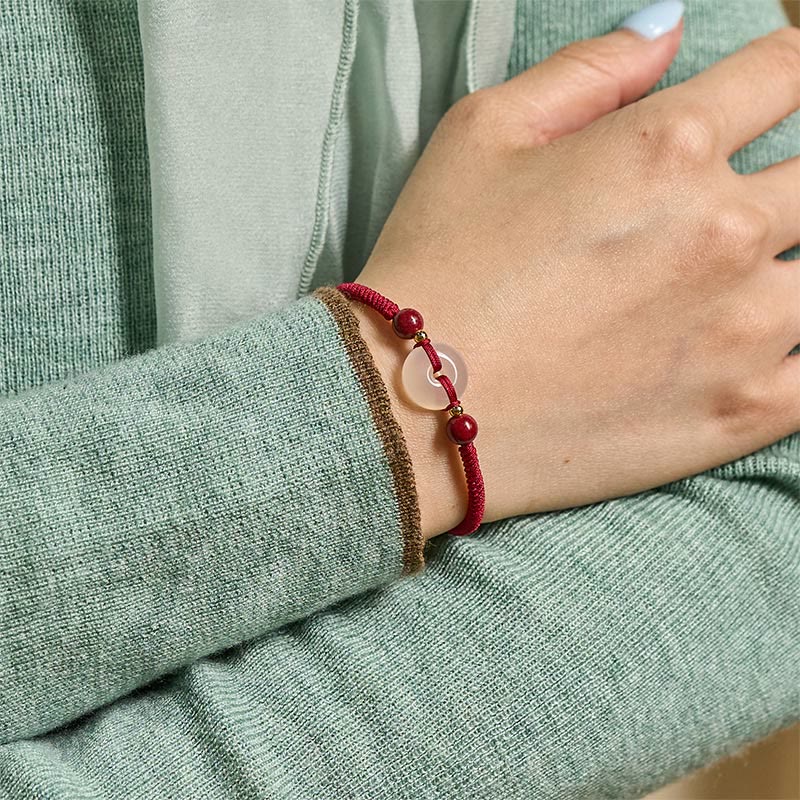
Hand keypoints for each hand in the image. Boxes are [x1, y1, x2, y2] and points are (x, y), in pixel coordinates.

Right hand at [353, 23, 799, 538]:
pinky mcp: (739, 412)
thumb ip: (588, 70)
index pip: (783, 72)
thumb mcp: (480, 134)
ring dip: (796, 260)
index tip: (770, 91)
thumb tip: (666, 30)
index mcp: (667, 147)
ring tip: (746, 276)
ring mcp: (743, 329)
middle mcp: (724, 230)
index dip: (784, 71)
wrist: (414, 408)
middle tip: (749, 197)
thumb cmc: (438, 269)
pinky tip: (771, 340)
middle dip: (794, 169)